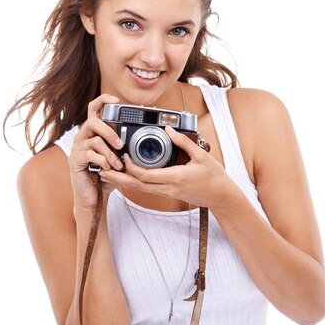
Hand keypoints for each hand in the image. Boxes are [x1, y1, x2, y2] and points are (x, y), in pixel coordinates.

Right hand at [68, 93, 124, 210]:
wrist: (93, 198)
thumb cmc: (106, 177)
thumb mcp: (119, 159)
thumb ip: (124, 146)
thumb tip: (141, 135)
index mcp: (93, 133)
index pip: (94, 109)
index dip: (103, 101)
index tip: (117, 101)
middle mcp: (83, 137)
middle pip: (92, 121)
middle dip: (109, 131)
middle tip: (120, 144)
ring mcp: (77, 148)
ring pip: (94, 140)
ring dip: (110, 153)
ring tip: (117, 165)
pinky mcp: (75, 160)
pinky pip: (90, 154)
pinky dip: (102, 161)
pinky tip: (107, 169)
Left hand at [99, 126, 229, 208]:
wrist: (221, 196)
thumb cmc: (214, 176)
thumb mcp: (201, 155)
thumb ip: (183, 141)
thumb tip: (168, 128)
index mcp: (175, 177)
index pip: (146, 175)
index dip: (130, 167)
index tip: (123, 155)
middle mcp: (168, 188)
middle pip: (137, 186)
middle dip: (118, 178)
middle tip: (103, 169)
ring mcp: (168, 193)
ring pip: (140, 190)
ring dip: (123, 182)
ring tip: (108, 174)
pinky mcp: (169, 194)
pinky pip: (147, 190)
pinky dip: (134, 184)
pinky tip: (126, 178)